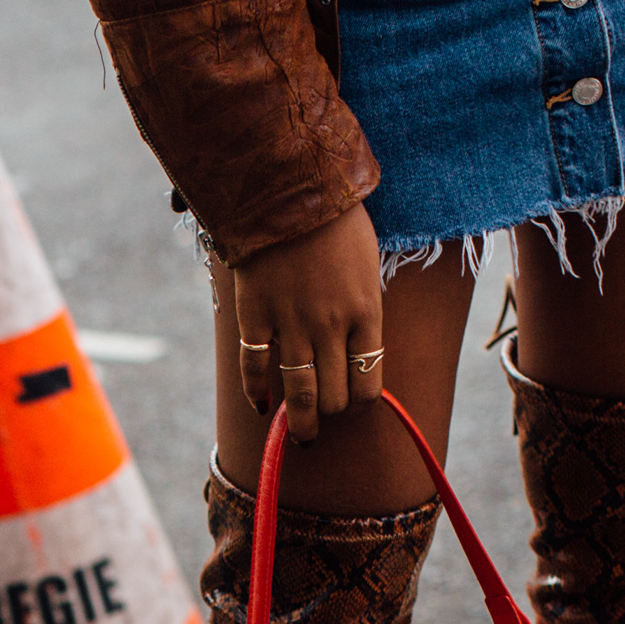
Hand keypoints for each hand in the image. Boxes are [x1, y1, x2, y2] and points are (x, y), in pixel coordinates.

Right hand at [231, 202, 382, 442]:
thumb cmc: (336, 219)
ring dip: (301, 423)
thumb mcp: (367, 263)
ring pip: (299, 394)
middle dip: (331, 414)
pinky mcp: (255, 317)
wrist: (288, 187)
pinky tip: (262, 406)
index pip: (369, 382)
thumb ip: (364, 305)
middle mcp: (332, 327)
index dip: (361, 401)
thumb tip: (359, 342)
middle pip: (335, 397)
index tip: (352, 403)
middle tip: (323, 420)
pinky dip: (258, 394)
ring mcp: (292, 325)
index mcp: (366, 312)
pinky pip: (255, 369)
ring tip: (300, 436)